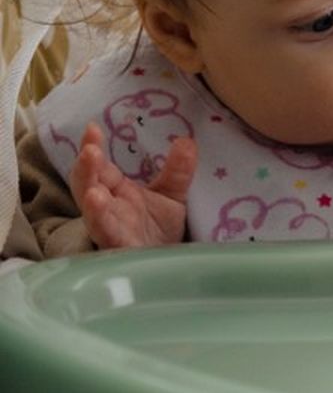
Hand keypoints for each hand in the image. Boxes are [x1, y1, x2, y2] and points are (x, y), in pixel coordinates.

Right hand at [68, 122, 196, 248]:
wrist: (165, 264)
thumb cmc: (159, 228)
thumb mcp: (172, 194)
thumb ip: (178, 170)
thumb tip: (188, 141)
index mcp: (115, 190)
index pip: (99, 166)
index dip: (92, 148)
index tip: (92, 128)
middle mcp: (107, 208)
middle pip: (87, 187)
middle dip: (85, 170)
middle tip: (90, 151)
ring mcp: (111, 231)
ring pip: (95, 217)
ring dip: (92, 205)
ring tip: (94, 192)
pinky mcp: (121, 251)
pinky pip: (112, 241)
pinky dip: (109, 233)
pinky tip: (108, 226)